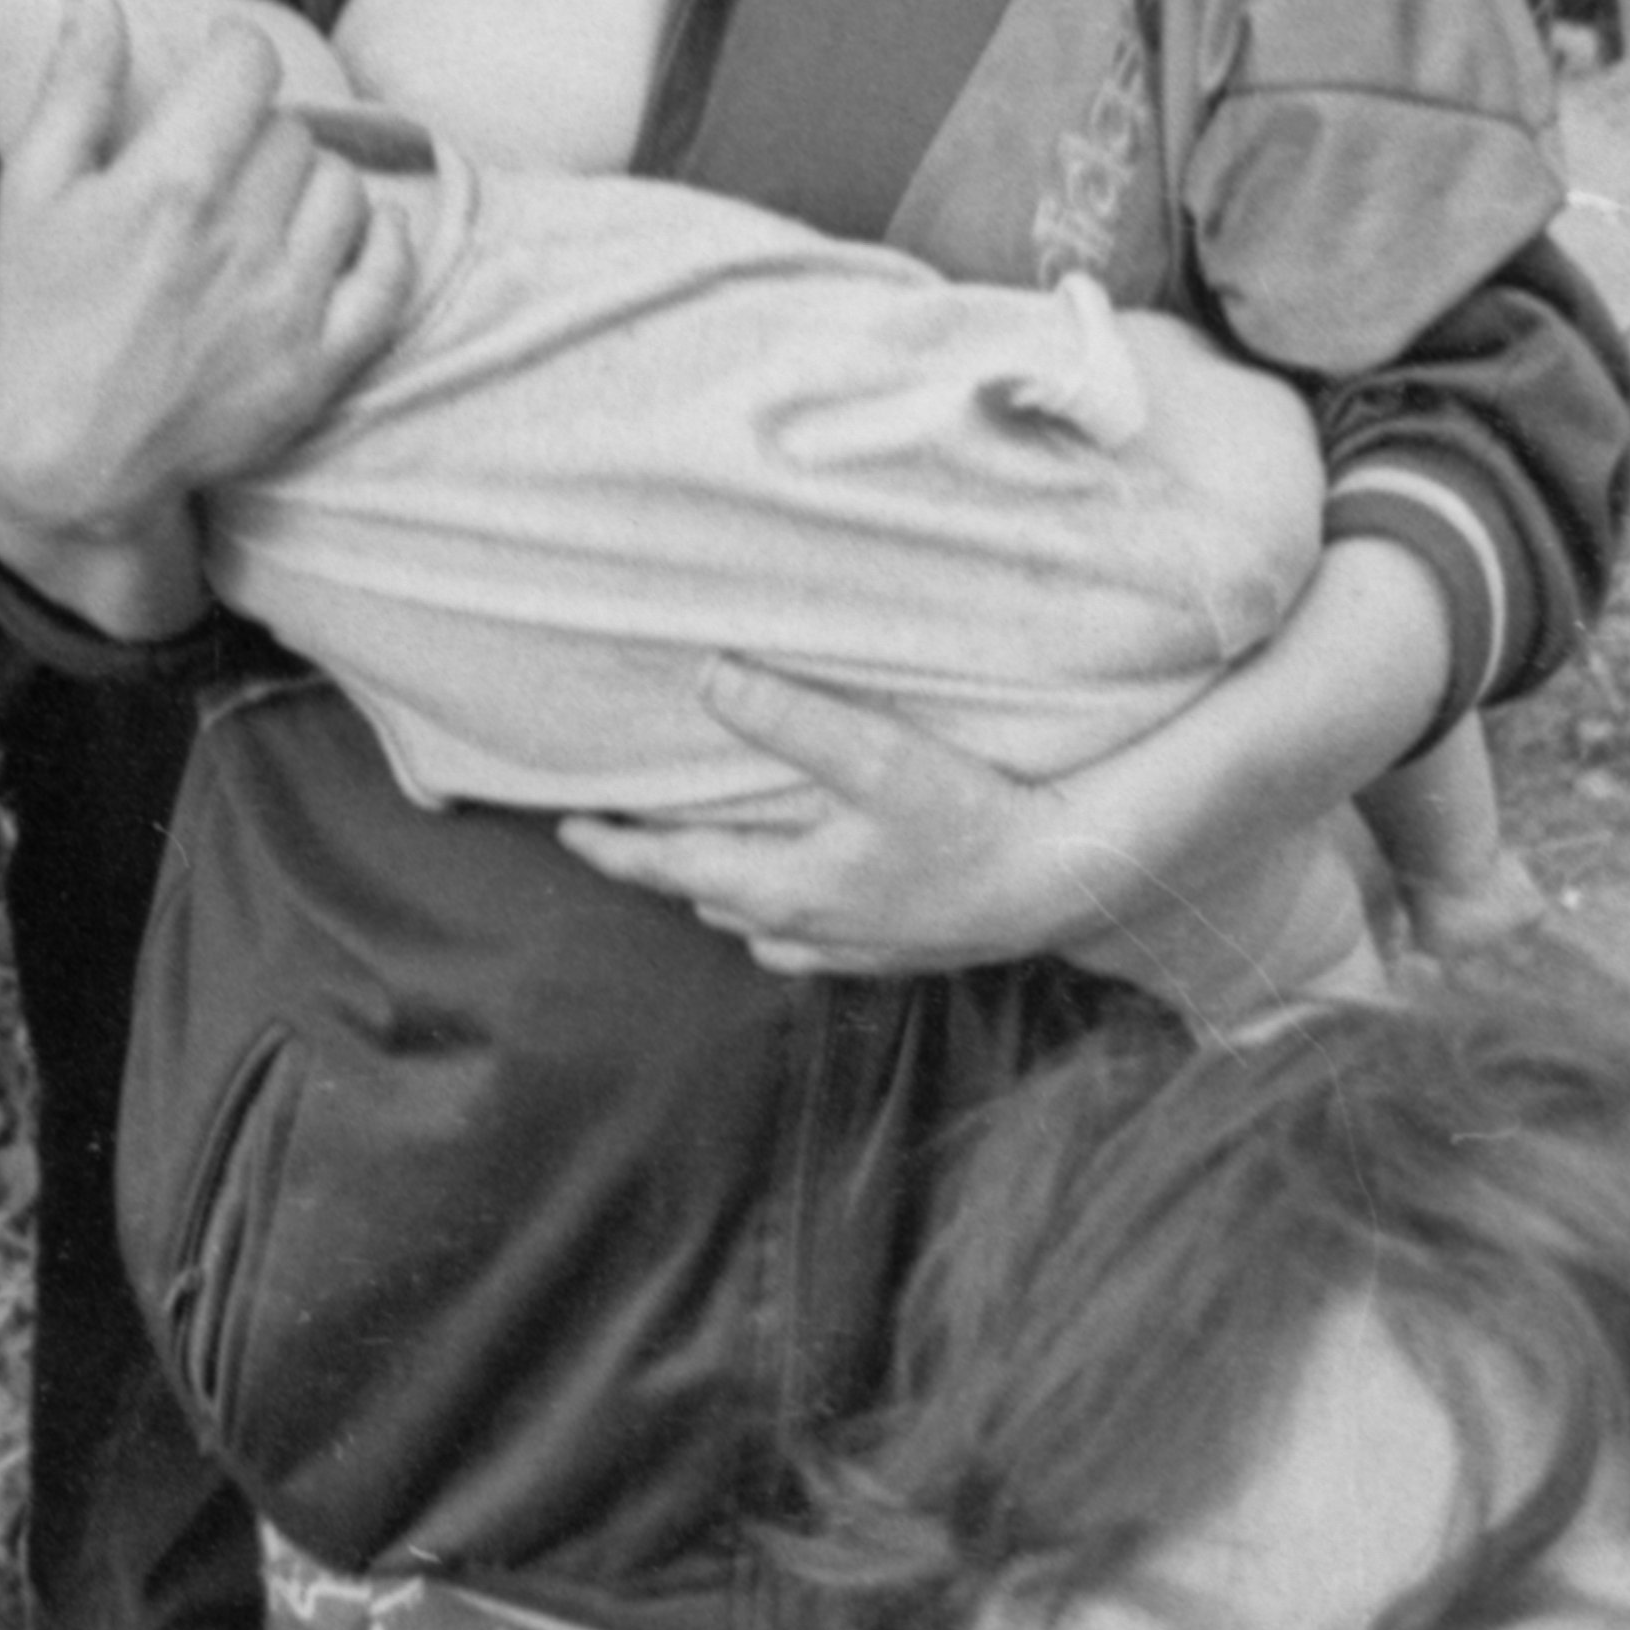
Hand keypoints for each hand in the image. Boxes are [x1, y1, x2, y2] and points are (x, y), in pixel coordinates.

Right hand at [0, 0, 416, 573]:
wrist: (73, 459)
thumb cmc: (44, 317)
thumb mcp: (33, 192)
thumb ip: (73, 85)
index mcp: (170, 182)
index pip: (248, 64)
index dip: (235, 55)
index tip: (220, 73)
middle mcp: (240, 236)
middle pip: (294, 129)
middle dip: (260, 134)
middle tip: (225, 166)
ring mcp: (289, 303)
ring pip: (345, 189)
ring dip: (314, 188)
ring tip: (268, 212)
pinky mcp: (322, 362)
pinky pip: (392, 272)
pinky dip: (380, 246)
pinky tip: (340, 245)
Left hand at [559, 668, 1090, 980]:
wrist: (1060, 885)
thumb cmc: (971, 819)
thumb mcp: (877, 758)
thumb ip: (790, 717)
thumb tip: (708, 675)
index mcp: (782, 887)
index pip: (671, 868)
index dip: (616, 849)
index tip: (569, 829)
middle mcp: (803, 930)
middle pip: (705, 899)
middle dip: (660, 869)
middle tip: (623, 837)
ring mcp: (849, 950)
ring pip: (754, 928)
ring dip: (719, 894)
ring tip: (699, 861)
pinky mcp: (893, 954)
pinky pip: (806, 946)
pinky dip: (778, 920)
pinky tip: (795, 903)